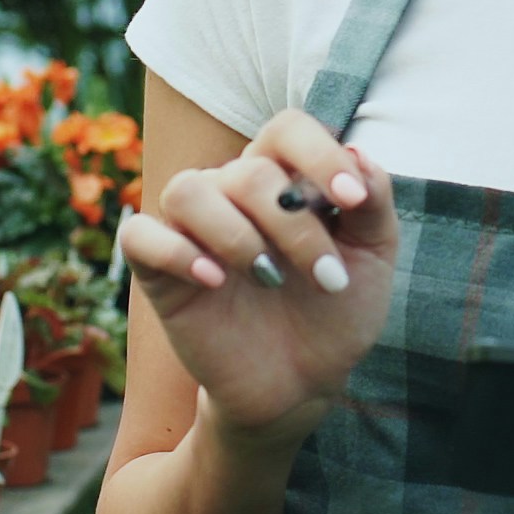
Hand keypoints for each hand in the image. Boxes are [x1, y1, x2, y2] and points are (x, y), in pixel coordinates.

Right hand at [117, 111, 397, 453]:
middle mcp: (232, 193)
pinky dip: (176, 252)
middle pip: (249, 171)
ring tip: (270, 278)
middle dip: (295, 226)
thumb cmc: (336, 312)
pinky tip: (215, 281)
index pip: (287, 129)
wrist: (303, 384)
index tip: (352, 201)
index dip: (319, 153)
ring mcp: (192, 230)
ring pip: (188, 189)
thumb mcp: (372, 259)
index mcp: (284, 177)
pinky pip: (140, 236)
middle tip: (328, 278)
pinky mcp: (160, 273)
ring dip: (236, 234)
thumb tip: (358, 153)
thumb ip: (374, 202)